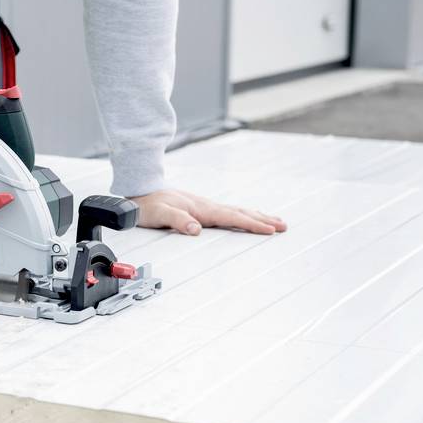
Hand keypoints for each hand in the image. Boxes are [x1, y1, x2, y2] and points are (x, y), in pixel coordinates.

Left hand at [129, 190, 286, 235]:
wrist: (139, 191)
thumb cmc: (148, 205)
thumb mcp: (160, 214)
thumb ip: (178, 220)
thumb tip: (196, 230)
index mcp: (201, 209)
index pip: (232, 217)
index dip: (252, 224)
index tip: (270, 230)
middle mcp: (206, 206)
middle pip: (240, 213)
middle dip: (263, 219)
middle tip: (284, 226)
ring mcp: (204, 206)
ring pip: (236, 211)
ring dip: (256, 216)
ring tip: (274, 220)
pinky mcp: (200, 208)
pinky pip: (228, 212)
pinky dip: (242, 215)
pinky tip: (245, 217)